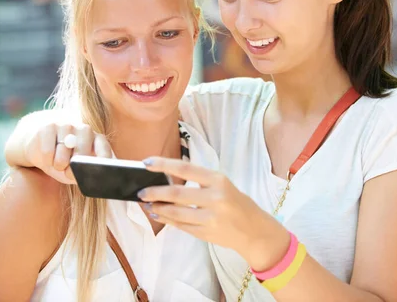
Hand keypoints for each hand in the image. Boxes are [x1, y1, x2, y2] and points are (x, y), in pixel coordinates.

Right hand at [23, 122, 112, 183]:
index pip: (104, 149)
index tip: (101, 173)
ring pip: (63, 153)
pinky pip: (48, 151)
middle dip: (74, 168)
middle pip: (82, 152)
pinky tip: (47, 157)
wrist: (40, 150)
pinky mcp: (49, 126)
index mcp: (97, 140)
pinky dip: (46, 160)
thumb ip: (86, 174)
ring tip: (57, 164)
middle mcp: (84, 129)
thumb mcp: (77, 172)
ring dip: (58, 165)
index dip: (103, 161)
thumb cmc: (64, 163)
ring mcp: (68, 126)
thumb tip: (95, 180)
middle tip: (68, 173)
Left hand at [138, 157, 289, 266]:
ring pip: (175, 213)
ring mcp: (210, 218)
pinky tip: (159, 215)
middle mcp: (215, 198)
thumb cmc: (238, 203)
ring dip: (158, 208)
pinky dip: (167, 220)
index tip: (146, 163)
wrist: (255, 231)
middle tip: (141, 192)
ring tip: (148, 204)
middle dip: (154, 193)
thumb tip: (166, 180)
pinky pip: (181, 226)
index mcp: (219, 180)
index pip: (185, 169)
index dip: (163, 165)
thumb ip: (199, 183)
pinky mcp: (206, 234)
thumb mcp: (223, 185)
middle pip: (176, 194)